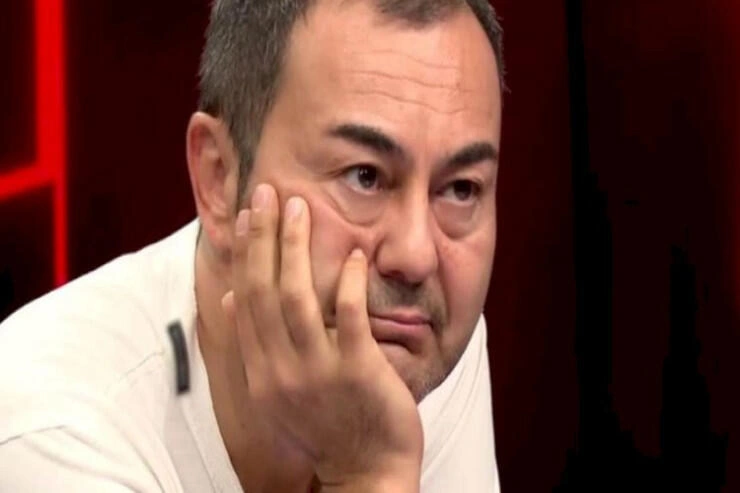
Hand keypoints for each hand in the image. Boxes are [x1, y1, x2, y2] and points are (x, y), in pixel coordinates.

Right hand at [222, 184, 422, 489]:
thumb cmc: (324, 428)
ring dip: (296, 247)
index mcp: (260, 370)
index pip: (244, 298)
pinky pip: (349, 318)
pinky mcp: (357, 372)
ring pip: (297, 296)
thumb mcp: (274, 392)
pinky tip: (354, 254)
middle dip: (262, 236)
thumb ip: (253, 344)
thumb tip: (229, 296)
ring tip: (299, 207)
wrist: (364, 474)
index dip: (245, 252)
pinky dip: (348, 282)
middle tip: (266, 191)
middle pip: (263, 289)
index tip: (247, 214)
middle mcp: (280, 368)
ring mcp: (317, 370)